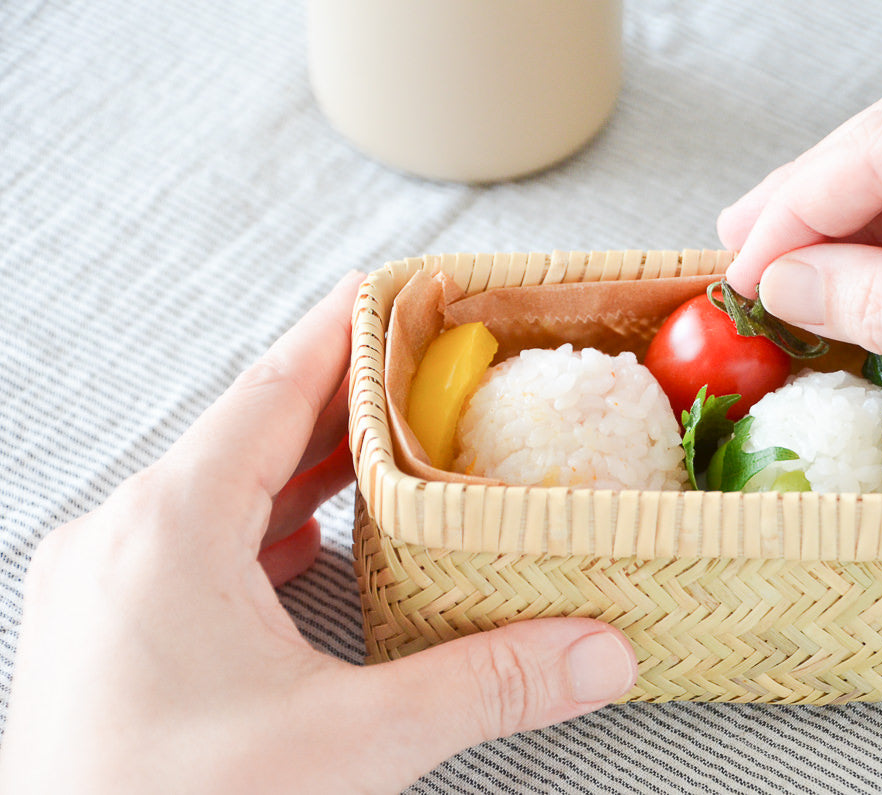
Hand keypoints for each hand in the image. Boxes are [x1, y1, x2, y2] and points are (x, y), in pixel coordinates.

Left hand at [0, 272, 635, 792]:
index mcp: (169, 528)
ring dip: (300, 464)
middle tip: (420, 368)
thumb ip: (482, 684)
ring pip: (219, 488)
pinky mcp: (106, 633)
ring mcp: (104, 586)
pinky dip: (262, 523)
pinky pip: (195, 541)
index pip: (272, 390)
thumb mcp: (346, 747)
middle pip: (249, 432)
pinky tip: (309, 538)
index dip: (342, 332)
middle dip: (338, 398)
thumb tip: (596, 650)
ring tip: (382, 444)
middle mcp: (123, 538)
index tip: (396, 287)